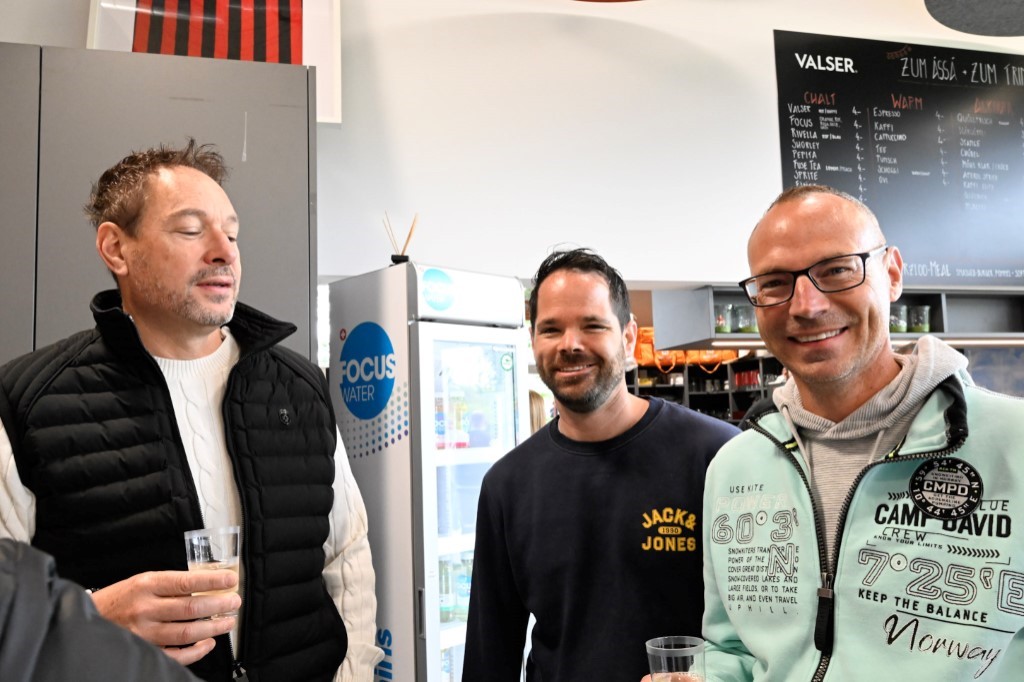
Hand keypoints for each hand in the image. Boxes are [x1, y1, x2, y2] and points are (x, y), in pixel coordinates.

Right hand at [89, 569, 240, 665]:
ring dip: (212, 628)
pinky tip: (208, 643)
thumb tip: (207, 587)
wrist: (88, 618)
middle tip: (235, 602)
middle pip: (189, 609)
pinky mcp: (143, 650)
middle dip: (218, 605)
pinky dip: (195, 652)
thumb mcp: (142, 581)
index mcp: (146, 585)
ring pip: (185, 633)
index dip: (211, 581)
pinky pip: (175, 655)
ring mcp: (143, 633)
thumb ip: (171, 585)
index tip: (230, 579)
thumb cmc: (121, 598)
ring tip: (228, 622)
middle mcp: (145, 608)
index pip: (186, 582)